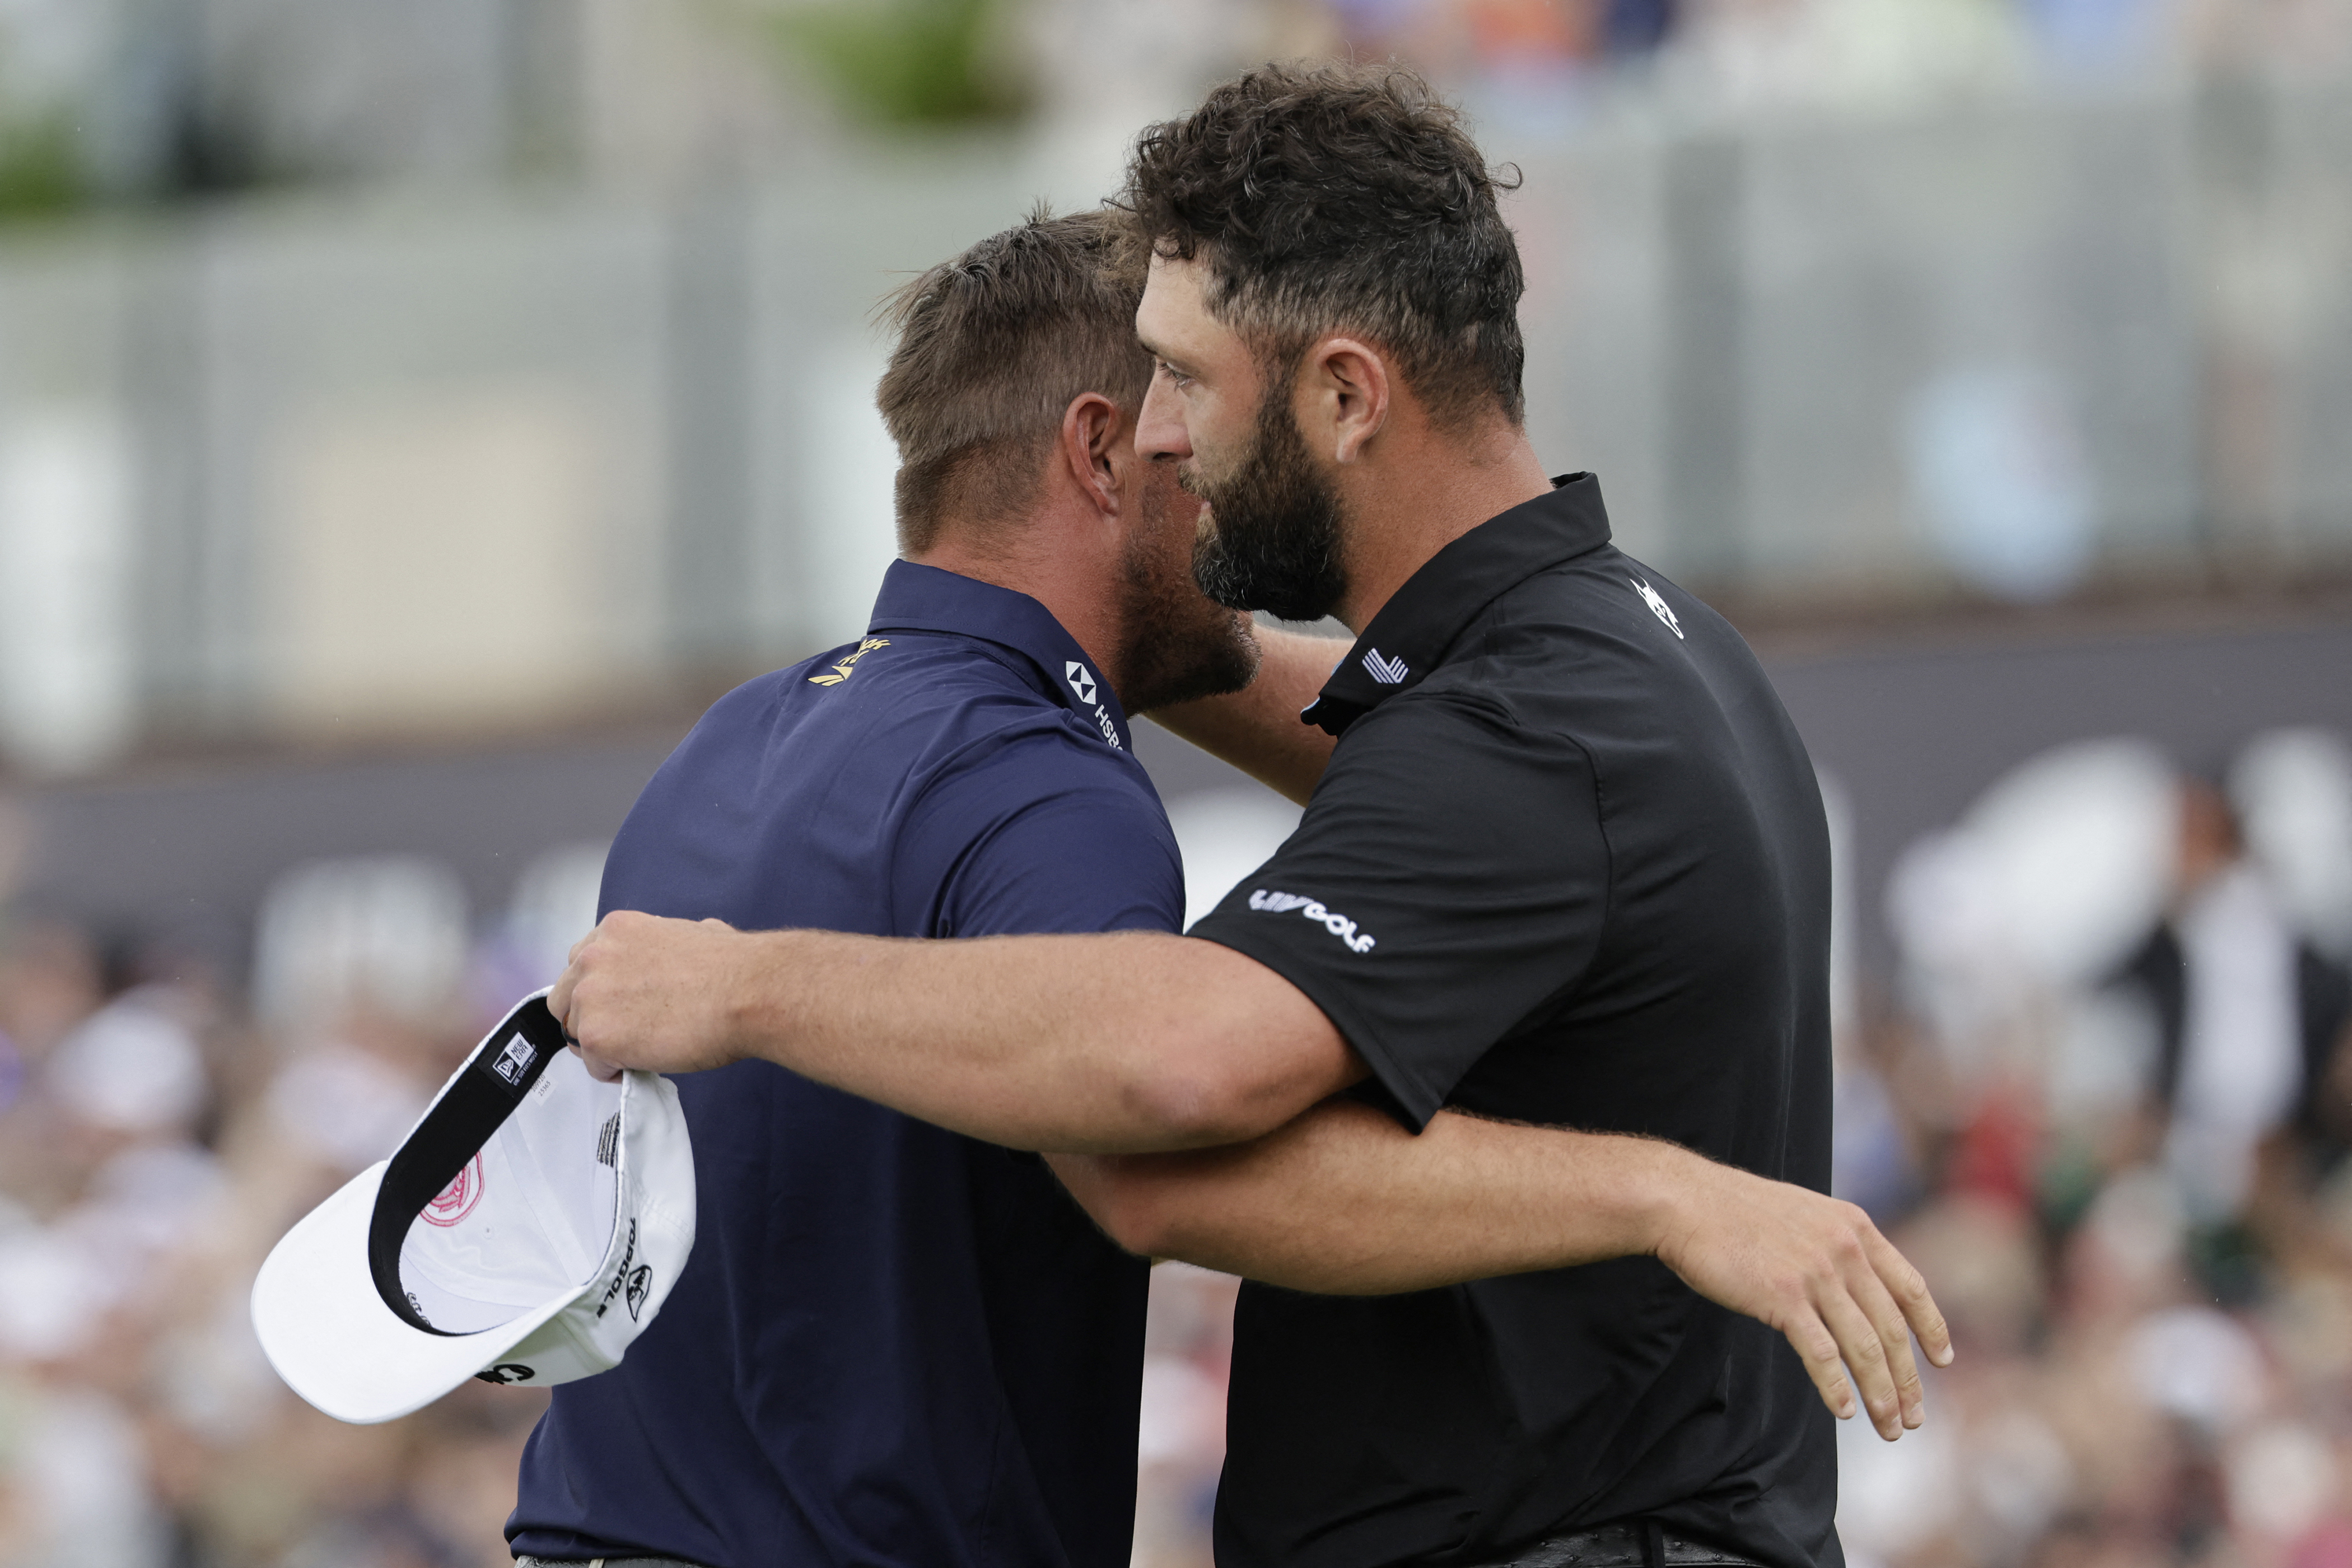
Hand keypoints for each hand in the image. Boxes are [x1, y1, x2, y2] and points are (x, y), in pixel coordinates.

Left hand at [550, 911, 760, 1080]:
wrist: (749, 993)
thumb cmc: (735, 967)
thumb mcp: (696, 932)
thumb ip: (668, 943)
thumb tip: (684, 951)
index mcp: (615, 930)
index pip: (581, 964)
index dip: (601, 990)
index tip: (620, 1005)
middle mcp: (593, 957)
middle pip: (565, 998)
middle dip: (591, 1017)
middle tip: (625, 1032)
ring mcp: (590, 996)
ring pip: (576, 1033)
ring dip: (603, 1045)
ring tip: (641, 1051)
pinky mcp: (596, 1035)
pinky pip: (593, 1065)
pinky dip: (615, 1071)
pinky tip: (646, 1063)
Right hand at [1653, 1162, 1951, 1440]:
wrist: (1686, 1202)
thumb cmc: (1736, 1212)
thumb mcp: (1806, 1216)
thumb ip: (1837, 1246)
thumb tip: (1858, 1289)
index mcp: (1856, 1228)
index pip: (1911, 1287)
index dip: (1932, 1328)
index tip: (1943, 1361)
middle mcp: (1845, 1250)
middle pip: (1891, 1328)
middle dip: (1907, 1380)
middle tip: (1914, 1418)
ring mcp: (1815, 1273)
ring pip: (1863, 1348)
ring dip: (1881, 1395)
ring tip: (1888, 1428)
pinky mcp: (1782, 1297)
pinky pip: (1821, 1354)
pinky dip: (1837, 1388)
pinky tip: (1846, 1411)